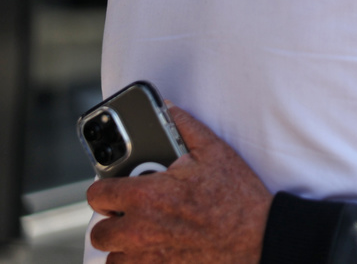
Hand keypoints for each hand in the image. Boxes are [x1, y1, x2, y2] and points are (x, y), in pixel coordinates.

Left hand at [86, 105, 270, 263]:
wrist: (257, 237)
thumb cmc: (237, 196)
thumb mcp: (215, 152)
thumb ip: (184, 128)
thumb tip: (167, 109)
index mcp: (147, 196)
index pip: (98, 194)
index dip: (106, 189)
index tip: (116, 190)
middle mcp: (139, 230)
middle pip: (99, 231)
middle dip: (113, 220)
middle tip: (134, 213)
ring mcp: (146, 257)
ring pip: (111, 256)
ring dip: (123, 245)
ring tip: (144, 234)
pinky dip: (136, 262)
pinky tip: (154, 250)